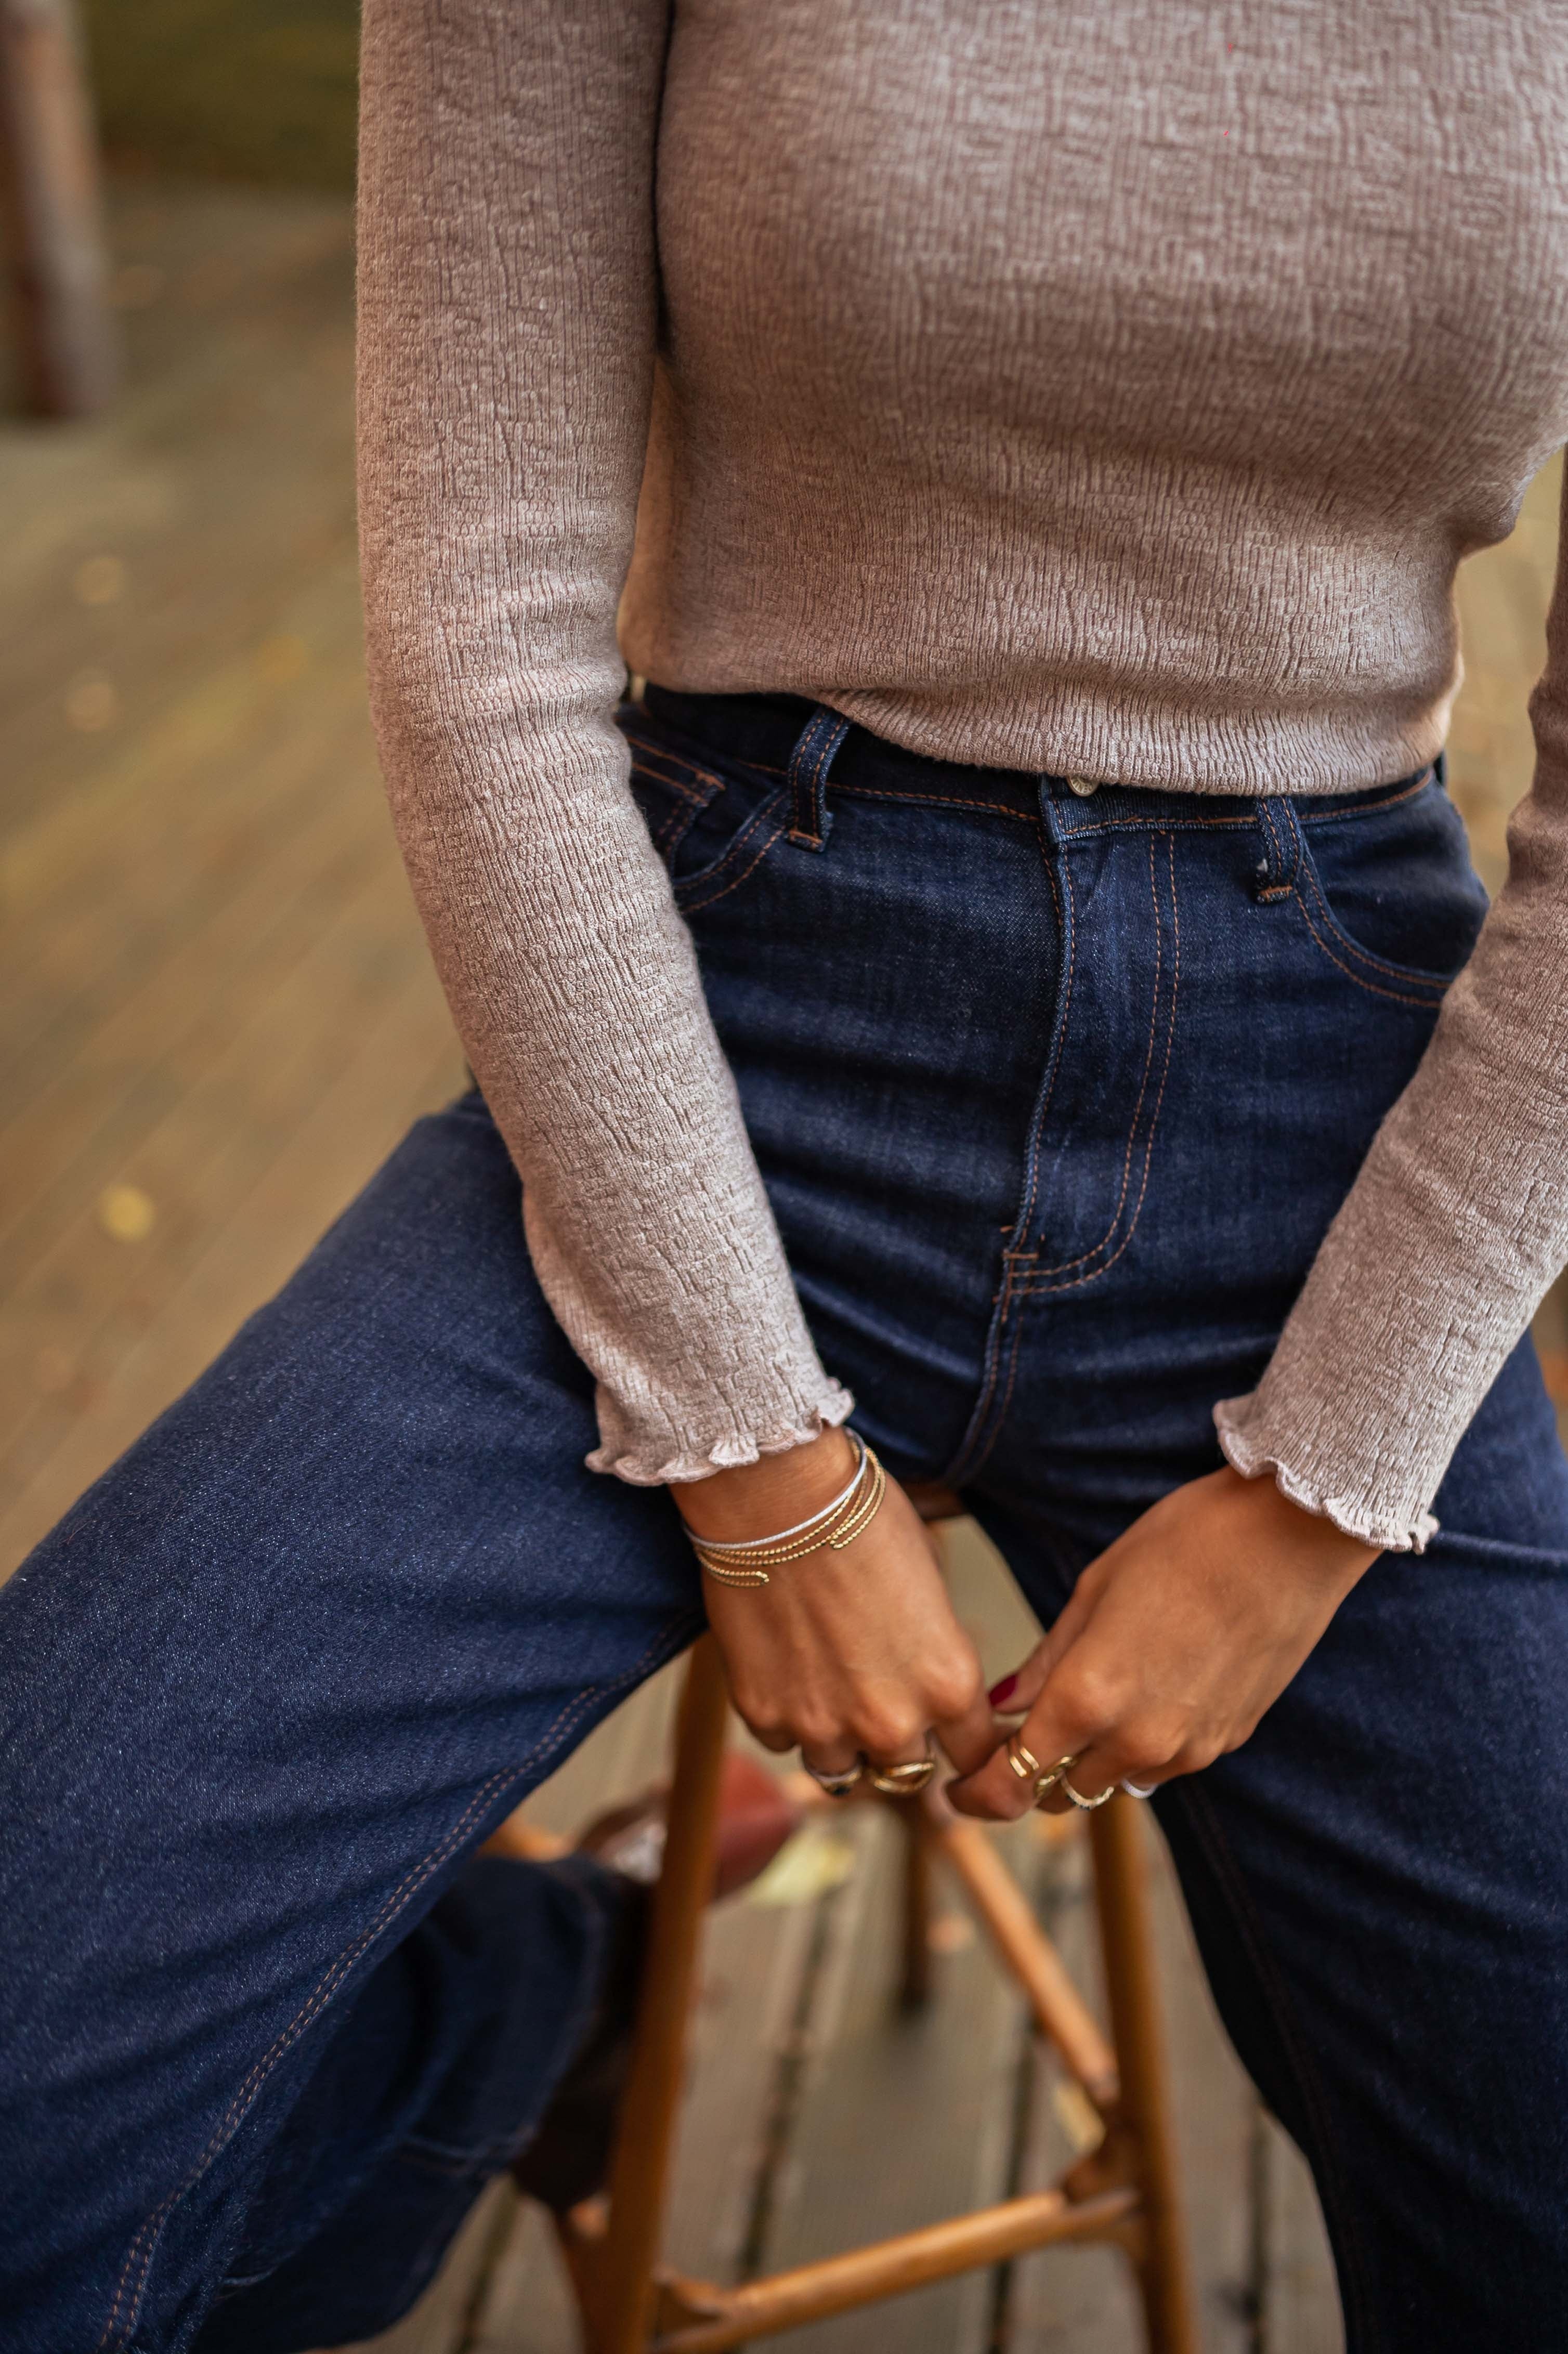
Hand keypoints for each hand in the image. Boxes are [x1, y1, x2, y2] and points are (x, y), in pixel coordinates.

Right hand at [677, 1428, 994, 1787]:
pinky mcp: (763, 1715)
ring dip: (841, 1740)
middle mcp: (890, 1722)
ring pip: (842, 1771)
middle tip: (881, 1699)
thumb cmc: (865, 1519)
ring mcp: (822, 1726)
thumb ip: (936, 1646)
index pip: (978, 1758)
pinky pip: (783, 1741)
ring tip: (829, 1686)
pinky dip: (787, 1716)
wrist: (778, 1498)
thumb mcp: (932, 1581)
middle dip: (900, 1743)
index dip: (968, 1749)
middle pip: (908, 1774)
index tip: (955, 1742)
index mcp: (949, 1685)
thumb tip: (931, 1671)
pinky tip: (785, 1664)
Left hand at [947, 1466, 1377, 1819]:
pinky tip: (1145, 1694)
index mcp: (1088, 1699)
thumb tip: (1004, 1701)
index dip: (978, 1792)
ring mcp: (1188, 1749)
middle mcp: (1137, 1741)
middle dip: (1031, 1775)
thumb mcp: (1095, 1589)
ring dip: (1089, 1762)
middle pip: (1062, 1793)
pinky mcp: (1227, 1741)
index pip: (1014, 1780)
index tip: (958, 1788)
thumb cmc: (1184, 1545)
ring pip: (1116, 1783)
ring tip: (1084, 1708)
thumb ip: (1048, 1659)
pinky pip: (1165, 1766)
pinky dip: (1139, 1747)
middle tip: (1016, 1741)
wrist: (1289, 1539)